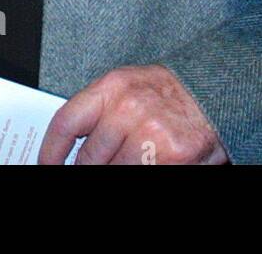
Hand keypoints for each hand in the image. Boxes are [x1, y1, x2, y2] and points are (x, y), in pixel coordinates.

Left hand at [38, 65, 227, 164]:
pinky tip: (142, 165)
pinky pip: (142, 175)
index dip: (51, 150)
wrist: (215, 91)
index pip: (66, 122)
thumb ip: (100, 111)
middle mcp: (128, 107)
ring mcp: (151, 132)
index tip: (46, 164)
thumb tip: (74, 143)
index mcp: (112, 86)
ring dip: (114, 170)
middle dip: (85, 169)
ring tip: (124, 162)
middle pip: (88, 156)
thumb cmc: (168, 92)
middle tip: (86, 168)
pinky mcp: (172, 155)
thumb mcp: (127, 88)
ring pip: (113, 170)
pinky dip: (138, 173)